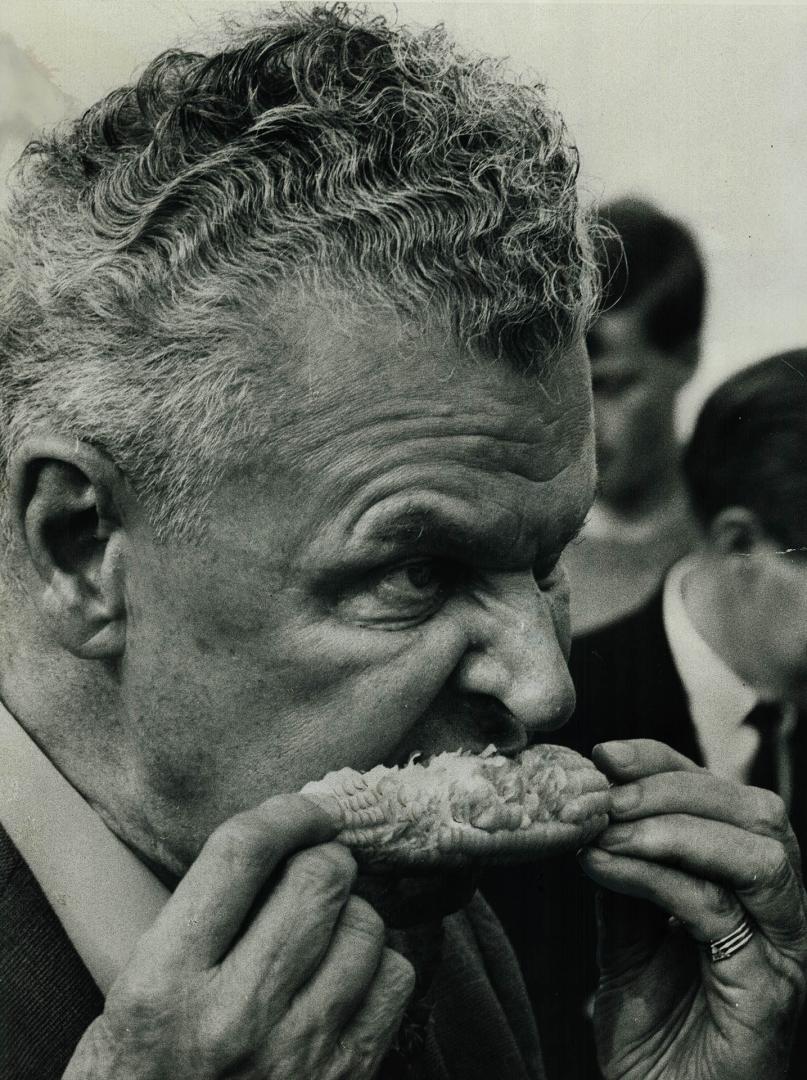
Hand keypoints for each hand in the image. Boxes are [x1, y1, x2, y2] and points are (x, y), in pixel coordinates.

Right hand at [63, 795, 414, 1079]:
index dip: (284, 811)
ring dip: (353, 913)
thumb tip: (276, 841)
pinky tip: (350, 976)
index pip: (240, 853)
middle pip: (320, 877)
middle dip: (325, 857)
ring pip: (367, 925)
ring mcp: (297, 1053)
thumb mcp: (131, 995)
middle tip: (315, 867)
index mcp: (164, 984)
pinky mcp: (345, 1079)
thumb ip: (193, 918)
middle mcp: (233, 1016)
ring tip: (325, 931)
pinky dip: (380, 964)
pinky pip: (397, 979)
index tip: (304, 809)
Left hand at [579, 739, 806, 1079]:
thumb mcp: (626, 940)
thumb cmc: (653, 1038)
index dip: (666, 762)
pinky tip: (606, 866)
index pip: (723, 797)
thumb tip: (593, 810)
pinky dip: (659, 875)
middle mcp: (777, 912)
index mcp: (748, 889)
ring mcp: (782, 950)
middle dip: (673, 785)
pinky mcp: (769, 991)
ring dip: (674, 825)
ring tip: (607, 830)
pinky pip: (720, 911)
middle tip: (604, 794)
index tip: (604, 754)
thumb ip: (624, 879)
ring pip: (761, 852)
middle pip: (756, 811)